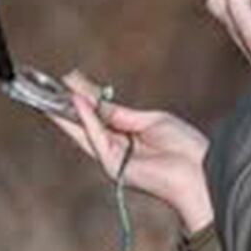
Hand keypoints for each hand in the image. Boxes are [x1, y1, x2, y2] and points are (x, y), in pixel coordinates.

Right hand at [48, 72, 215, 233]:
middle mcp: (116, 151)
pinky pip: (95, 139)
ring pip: (84, 131)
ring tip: (58, 88)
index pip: (99, 116)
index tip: (70, 78)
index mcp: (126, 139)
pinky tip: (77, 102)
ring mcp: (113, 160)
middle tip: (50, 84)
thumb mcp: (152, 121)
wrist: (200, 171)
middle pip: (85, 124)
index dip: (84, 97)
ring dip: (70, 110)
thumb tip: (96, 101)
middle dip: (67, 104)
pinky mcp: (113, 167)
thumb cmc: (184, 148)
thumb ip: (121, 114)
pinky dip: (85, 121)